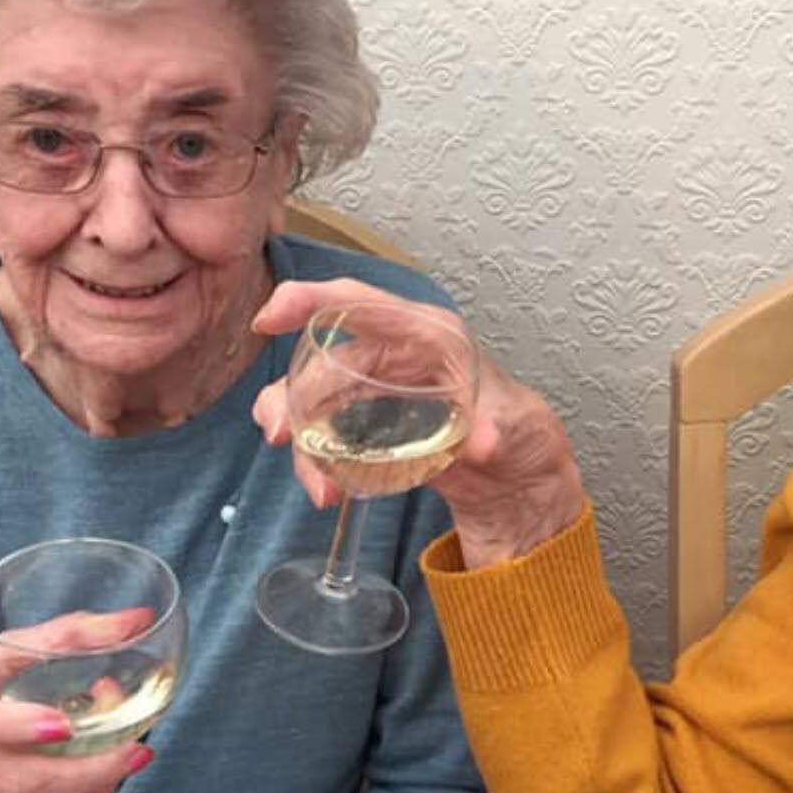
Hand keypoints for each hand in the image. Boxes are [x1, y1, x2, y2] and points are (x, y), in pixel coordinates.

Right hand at [252, 277, 589, 565]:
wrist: (518, 485)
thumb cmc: (521, 436)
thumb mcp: (517, 429)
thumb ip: (496, 431)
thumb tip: (480, 441)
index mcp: (429, 336)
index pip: (362, 304)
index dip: (312, 301)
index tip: (271, 317)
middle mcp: (395, 357)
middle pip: (324, 361)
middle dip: (293, 395)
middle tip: (284, 436)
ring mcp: (377, 394)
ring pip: (314, 401)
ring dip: (301, 438)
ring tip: (319, 488)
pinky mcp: (368, 431)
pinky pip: (325, 437)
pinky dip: (316, 463)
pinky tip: (327, 491)